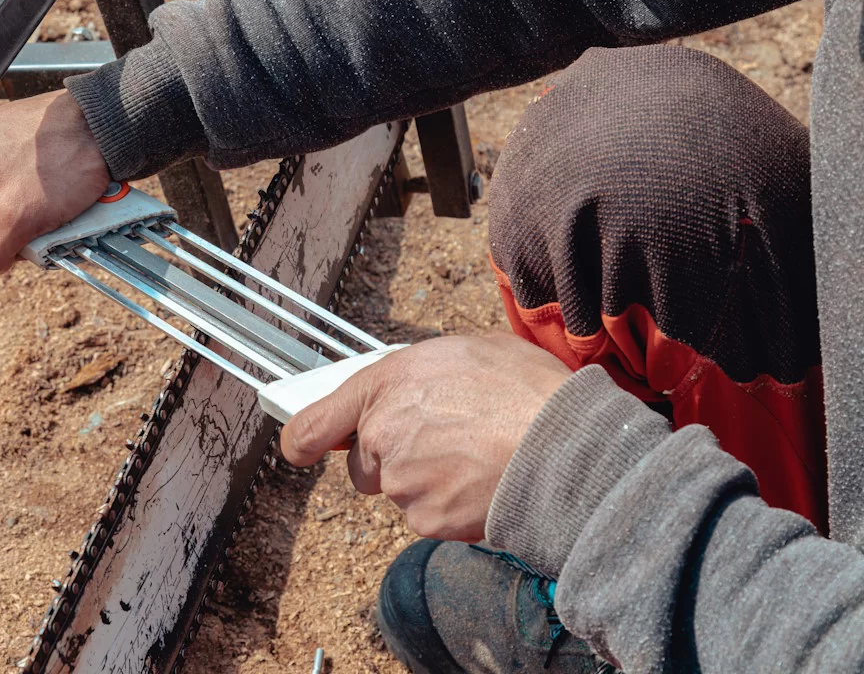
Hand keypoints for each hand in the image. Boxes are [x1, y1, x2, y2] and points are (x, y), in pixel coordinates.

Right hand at [0, 89, 110, 273]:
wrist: (104, 124)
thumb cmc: (60, 160)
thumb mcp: (18, 218)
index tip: (21, 238)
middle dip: (15, 229)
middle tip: (44, 221)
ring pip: (6, 204)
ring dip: (33, 214)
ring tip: (59, 204)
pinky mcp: (21, 142)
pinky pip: (24, 184)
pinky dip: (45, 194)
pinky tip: (65, 191)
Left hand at [279, 333, 571, 540]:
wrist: (566, 449)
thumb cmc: (530, 392)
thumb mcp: (472, 350)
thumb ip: (422, 373)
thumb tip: (413, 387)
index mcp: (388, 381)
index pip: (316, 422)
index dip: (305, 439)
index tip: (301, 448)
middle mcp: (382, 430)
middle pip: (365, 464)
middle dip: (395, 459)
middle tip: (447, 445)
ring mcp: (399, 479)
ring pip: (398, 490)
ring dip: (426, 482)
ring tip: (476, 459)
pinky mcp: (422, 518)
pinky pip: (426, 516)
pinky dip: (449, 507)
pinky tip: (481, 484)